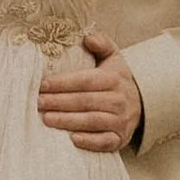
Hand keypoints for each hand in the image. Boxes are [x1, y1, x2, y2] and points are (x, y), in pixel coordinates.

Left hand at [37, 32, 144, 153]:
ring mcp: (121, 120)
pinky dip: (90, 142)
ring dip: (68, 121)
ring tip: (47, 119)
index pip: (85, 80)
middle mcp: (119, 99)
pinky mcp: (120, 138)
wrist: (142, 103)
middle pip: (85, 101)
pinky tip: (72, 139)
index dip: (63, 83)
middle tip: (38, 102)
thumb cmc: (117, 79)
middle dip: (59, 102)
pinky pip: (105, 142)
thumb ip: (102, 44)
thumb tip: (88, 37)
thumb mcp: (113, 58)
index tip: (42, 84)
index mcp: (114, 78)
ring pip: (92, 121)